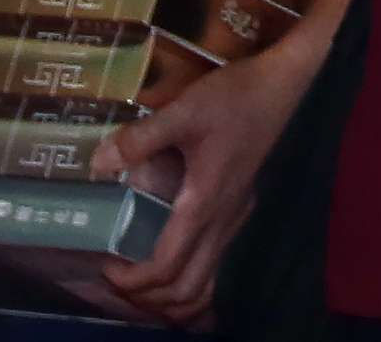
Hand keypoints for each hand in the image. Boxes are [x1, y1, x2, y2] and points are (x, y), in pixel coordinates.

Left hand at [98, 11, 335, 321]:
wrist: (283, 85)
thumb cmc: (234, 97)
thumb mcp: (184, 110)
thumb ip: (140, 138)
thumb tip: (98, 163)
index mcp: (204, 204)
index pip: (167, 267)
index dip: (133, 280)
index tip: (104, 266)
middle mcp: (222, 221)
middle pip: (188, 289)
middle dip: (150, 296)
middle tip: (118, 276)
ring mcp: (235, 217)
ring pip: (205, 281)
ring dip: (172, 292)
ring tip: (142, 276)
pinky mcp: (239, 208)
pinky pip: (214, 263)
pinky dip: (191, 276)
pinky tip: (172, 256)